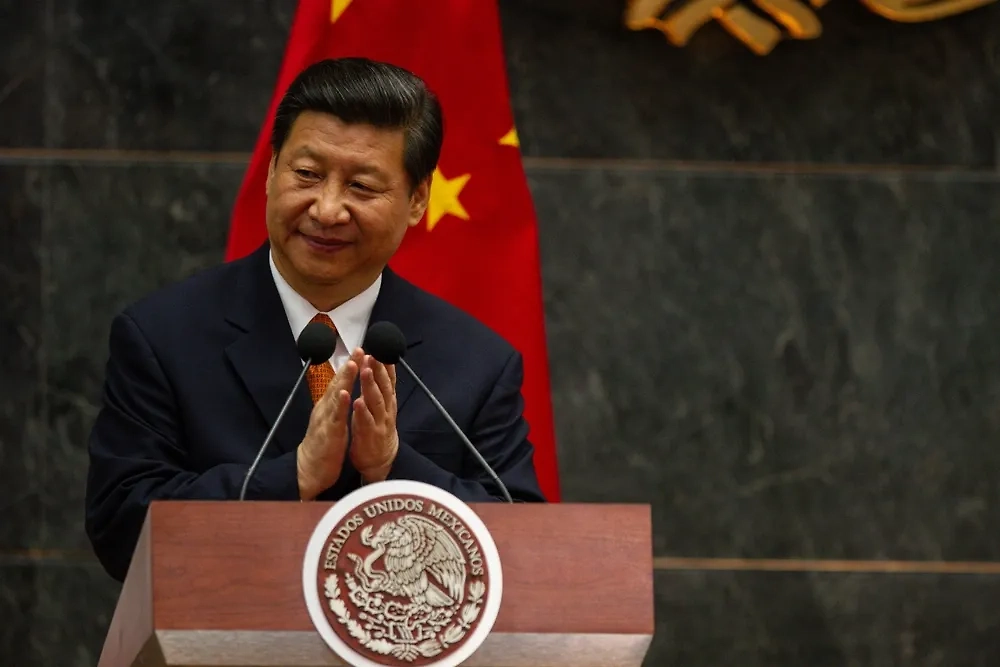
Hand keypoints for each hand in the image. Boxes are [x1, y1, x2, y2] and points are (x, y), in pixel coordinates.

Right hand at [296, 348, 362, 500]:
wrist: (309, 468)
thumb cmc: (323, 444)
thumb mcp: (331, 419)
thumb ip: (335, 403)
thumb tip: (342, 387)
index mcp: (328, 406)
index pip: (340, 382)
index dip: (350, 366)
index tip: (361, 350)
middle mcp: (325, 408)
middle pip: (337, 383)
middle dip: (349, 366)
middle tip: (360, 349)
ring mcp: (325, 419)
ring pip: (335, 396)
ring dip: (344, 379)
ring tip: (353, 364)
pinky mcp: (328, 433)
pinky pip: (335, 417)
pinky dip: (339, 404)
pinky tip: (344, 393)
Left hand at [349, 351, 398, 482]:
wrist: (380, 460)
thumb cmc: (375, 429)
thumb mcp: (379, 407)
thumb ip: (377, 389)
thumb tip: (374, 367)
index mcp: (386, 401)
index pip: (388, 379)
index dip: (385, 364)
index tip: (381, 348)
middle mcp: (386, 409)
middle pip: (383, 386)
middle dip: (378, 369)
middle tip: (373, 354)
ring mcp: (380, 421)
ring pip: (376, 401)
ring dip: (371, 385)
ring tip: (366, 371)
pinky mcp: (371, 434)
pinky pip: (366, 421)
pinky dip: (362, 411)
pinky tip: (358, 401)